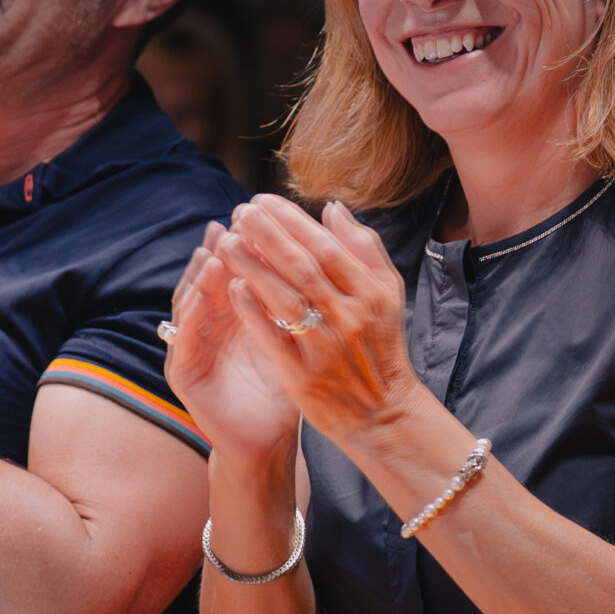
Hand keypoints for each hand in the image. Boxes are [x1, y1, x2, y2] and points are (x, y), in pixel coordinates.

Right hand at [165, 222, 302, 468]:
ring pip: (191, 301)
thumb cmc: (288, 387)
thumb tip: (326, 250)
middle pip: (211, 277)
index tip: (261, 213)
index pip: (238, 267)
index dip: (249, 242)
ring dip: (202, 275)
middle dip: (222, 249)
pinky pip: (183, 339)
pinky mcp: (183, 374)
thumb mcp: (301, 336)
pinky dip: (190, 314)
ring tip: (214, 250)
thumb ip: (307, 297)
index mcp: (237, 312)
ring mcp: (193, 347)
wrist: (269, 442)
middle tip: (233, 223)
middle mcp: (211, 324)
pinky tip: (200, 295)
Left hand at [211, 195, 422, 447]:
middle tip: (240, 212)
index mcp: (370, 292)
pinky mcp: (304, 375)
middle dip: (267, 235)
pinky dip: (254, 312)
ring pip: (285, 298)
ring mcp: (325, 346)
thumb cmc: (380, 346)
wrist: (383, 413)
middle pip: (303, 267)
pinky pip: (274, 338)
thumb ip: (363, 248)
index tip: (263, 201)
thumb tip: (332, 208)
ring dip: (253, 267)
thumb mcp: (387, 293)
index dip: (292, 221)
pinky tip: (233, 288)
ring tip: (227, 243)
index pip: (326, 246)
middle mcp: (350, 316)